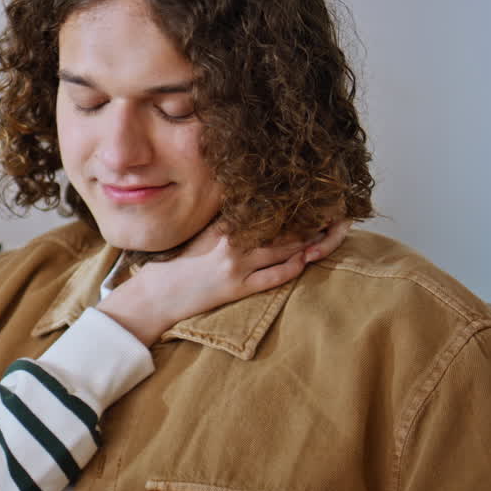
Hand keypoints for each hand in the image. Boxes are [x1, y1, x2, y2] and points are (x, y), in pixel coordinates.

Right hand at [97, 220, 351, 345]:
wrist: (157, 295)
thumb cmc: (176, 265)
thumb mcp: (198, 236)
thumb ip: (223, 222)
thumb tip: (245, 204)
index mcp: (222, 227)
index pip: (263, 210)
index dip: (289, 204)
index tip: (310, 195)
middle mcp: (232, 243)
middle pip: (280, 228)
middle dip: (309, 222)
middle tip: (333, 213)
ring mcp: (236, 267)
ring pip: (282, 250)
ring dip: (308, 242)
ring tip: (328, 233)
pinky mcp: (238, 288)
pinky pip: (274, 276)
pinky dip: (293, 267)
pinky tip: (306, 259)